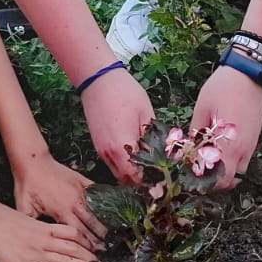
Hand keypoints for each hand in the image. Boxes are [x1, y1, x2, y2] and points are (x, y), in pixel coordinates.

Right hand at [0, 203, 102, 261]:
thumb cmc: (0, 218)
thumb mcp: (24, 217)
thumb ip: (37, 226)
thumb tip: (44, 232)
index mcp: (44, 228)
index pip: (72, 234)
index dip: (85, 241)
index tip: (93, 244)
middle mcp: (44, 241)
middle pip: (73, 249)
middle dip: (88, 256)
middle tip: (100, 261)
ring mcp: (36, 255)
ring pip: (65, 261)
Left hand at [13, 151, 106, 250]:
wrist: (32, 162)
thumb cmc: (28, 184)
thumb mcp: (25, 208)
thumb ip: (33, 226)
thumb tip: (35, 241)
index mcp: (61, 211)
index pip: (78, 232)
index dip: (86, 244)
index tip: (93, 253)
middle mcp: (74, 202)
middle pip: (91, 223)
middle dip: (99, 237)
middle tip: (105, 247)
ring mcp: (79, 190)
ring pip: (96, 210)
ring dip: (102, 222)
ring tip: (110, 232)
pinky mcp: (81, 180)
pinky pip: (97, 192)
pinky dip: (103, 202)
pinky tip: (109, 208)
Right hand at [80, 68, 153, 184]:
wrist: (97, 80)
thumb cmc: (125, 92)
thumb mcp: (146, 113)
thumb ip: (152, 138)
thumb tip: (163, 155)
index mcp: (121, 146)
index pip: (136, 177)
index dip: (150, 181)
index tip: (164, 178)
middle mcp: (109, 153)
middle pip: (126, 180)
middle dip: (141, 180)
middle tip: (158, 173)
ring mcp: (101, 150)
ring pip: (117, 173)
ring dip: (132, 174)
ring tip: (148, 165)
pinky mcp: (98, 144)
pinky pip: (112, 163)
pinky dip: (123, 165)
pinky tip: (135, 154)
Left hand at [191, 65, 261, 191]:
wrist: (250, 73)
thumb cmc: (223, 88)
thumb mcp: (201, 109)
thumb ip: (196, 134)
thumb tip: (187, 152)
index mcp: (229, 145)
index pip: (218, 179)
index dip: (202, 183)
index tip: (187, 176)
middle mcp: (243, 150)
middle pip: (229, 182)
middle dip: (212, 183)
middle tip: (195, 172)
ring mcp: (251, 146)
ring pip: (238, 173)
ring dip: (223, 174)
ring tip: (205, 164)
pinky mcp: (254, 139)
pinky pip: (243, 161)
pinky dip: (231, 164)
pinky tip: (218, 152)